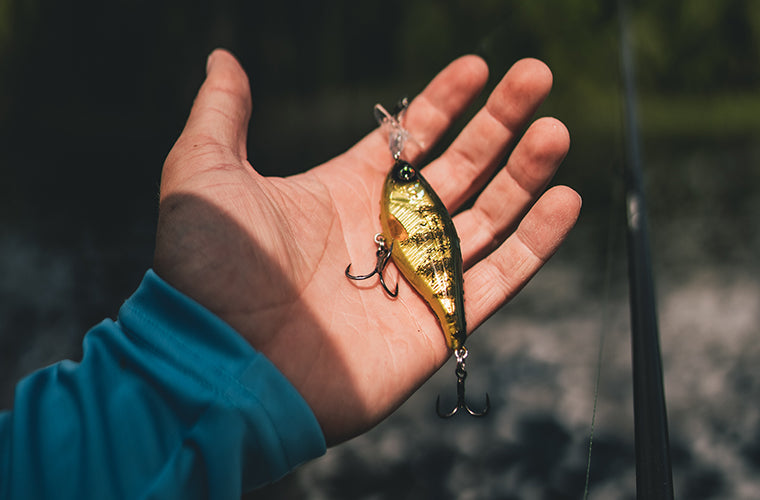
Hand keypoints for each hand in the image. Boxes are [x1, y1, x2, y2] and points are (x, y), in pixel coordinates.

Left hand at [154, 49, 580, 444]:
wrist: (223, 369)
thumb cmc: (210, 273)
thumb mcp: (203, 174)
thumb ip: (223, 114)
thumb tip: (223, 58)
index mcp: (344, 192)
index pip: (410, 138)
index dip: (444, 101)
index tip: (475, 66)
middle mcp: (387, 231)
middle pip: (460, 168)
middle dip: (499, 123)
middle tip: (536, 77)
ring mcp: (416, 278)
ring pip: (487, 218)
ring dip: (525, 174)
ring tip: (555, 131)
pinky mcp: (438, 326)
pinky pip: (499, 280)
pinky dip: (536, 244)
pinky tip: (565, 200)